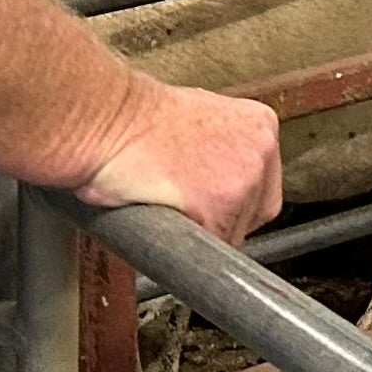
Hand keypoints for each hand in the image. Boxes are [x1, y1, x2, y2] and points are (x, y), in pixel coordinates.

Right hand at [74, 80, 283, 243]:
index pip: (264, 187)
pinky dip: (183, 249)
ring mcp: (243, 181)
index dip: (236, 204)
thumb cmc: (139, 121)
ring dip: (199, 235)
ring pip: (230, 236)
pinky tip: (163, 222)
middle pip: (252, 214)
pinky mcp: (217, 209)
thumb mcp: (201, 119)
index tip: (211, 206)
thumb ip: (223, 149)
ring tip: (167, 209)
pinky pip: (206, 252)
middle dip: (221, 221)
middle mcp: (261, 151)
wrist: (107, 121)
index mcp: (260, 127)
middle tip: (185, 210)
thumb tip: (220, 179)